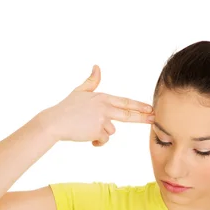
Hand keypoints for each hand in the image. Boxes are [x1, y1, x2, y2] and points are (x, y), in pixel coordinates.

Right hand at [39, 65, 154, 145]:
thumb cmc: (66, 108)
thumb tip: (97, 67)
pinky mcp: (98, 131)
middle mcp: (105, 107)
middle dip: (142, 117)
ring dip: (101, 133)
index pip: (125, 102)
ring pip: (111, 131)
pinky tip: (86, 138)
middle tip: (154, 119)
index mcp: (103, 98)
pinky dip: (96, 142)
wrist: (55, 122)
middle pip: (128, 114)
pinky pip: (103, 140)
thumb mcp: (80, 91)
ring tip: (86, 129)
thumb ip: (91, 81)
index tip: (151, 108)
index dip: (139, 105)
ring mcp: (102, 119)